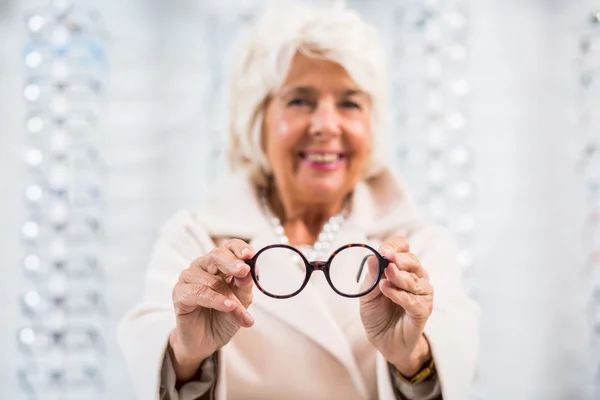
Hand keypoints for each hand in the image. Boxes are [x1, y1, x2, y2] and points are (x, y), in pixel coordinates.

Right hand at [169, 239, 254, 381]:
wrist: (207, 342)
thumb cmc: (223, 317)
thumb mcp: (241, 301)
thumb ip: (244, 286)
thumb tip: (252, 270)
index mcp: (219, 264)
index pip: (228, 247)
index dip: (239, 248)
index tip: (250, 255)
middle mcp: (203, 266)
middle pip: (217, 256)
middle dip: (232, 262)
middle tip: (245, 270)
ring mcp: (189, 278)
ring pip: (211, 280)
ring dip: (230, 297)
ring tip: (242, 312)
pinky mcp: (179, 294)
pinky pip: (198, 293)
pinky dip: (215, 300)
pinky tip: (228, 306)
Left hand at [359, 236, 433, 376]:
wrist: (383, 341)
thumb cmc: (377, 314)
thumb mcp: (367, 293)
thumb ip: (372, 276)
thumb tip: (373, 257)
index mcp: (401, 268)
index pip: (403, 247)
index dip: (394, 246)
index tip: (383, 251)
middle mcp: (415, 277)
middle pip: (412, 260)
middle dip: (399, 260)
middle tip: (387, 261)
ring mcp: (422, 294)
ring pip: (415, 280)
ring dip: (399, 278)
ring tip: (384, 281)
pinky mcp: (423, 311)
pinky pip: (414, 300)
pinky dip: (400, 295)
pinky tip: (387, 291)